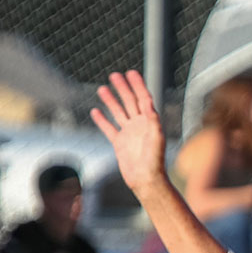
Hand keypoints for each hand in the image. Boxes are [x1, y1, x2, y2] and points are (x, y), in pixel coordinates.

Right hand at [89, 71, 168, 195]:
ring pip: (118, 112)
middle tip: (115, 75)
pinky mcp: (120, 143)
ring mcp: (129, 134)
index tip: (131, 72)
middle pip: (130, 102)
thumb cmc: (155, 160)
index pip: (144, 98)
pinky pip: (109, 128)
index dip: (138, 85)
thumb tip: (149, 103)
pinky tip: (95, 111)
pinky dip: (101, 120)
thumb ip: (153, 120)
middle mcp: (140, 125)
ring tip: (102, 88)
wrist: (146, 179)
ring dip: (111, 100)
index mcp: (150, 122)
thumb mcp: (156, 137)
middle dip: (123, 88)